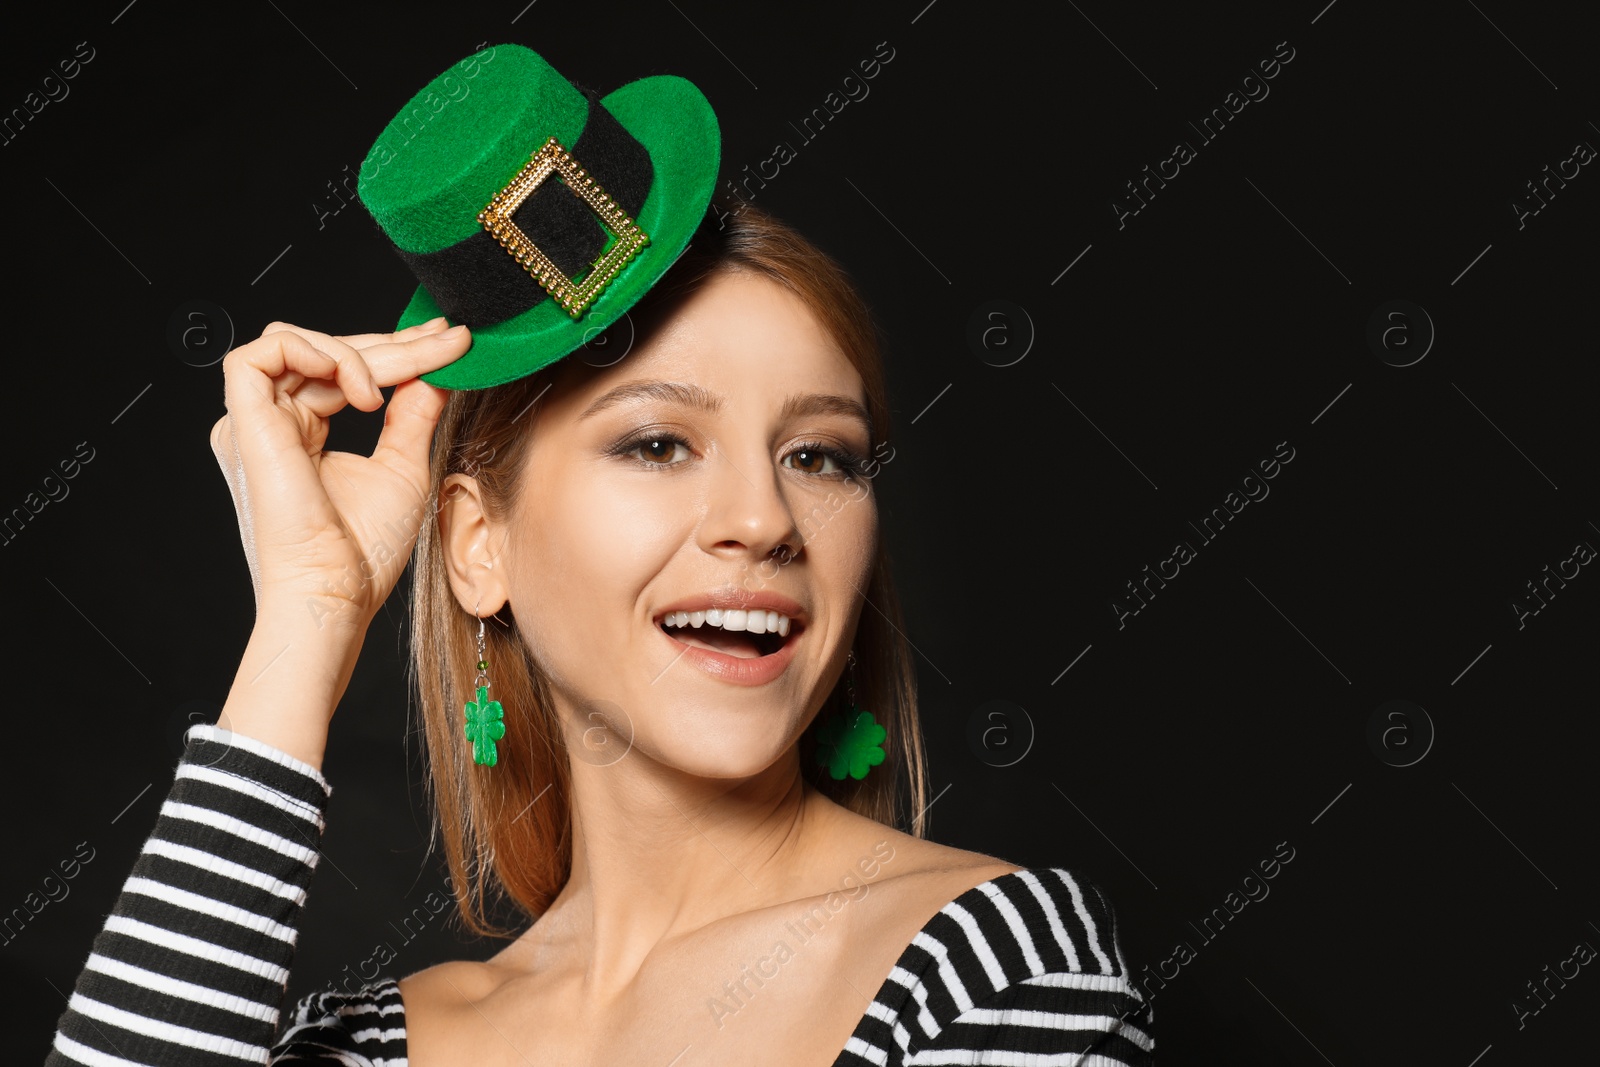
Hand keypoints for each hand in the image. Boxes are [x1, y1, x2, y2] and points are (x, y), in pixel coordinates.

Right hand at [210, 317, 471, 635]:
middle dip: (393, 344)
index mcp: (302, 432)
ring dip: (358, 353)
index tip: (450, 340)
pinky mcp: (242, 422)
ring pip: (298, 343)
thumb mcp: (403, 465)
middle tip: (447, 341)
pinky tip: (358, 389)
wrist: (335, 590)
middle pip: (327, 352)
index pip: (346, 371)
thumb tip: (437, 371)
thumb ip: (413, 413)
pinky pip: (260, 354)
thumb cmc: (365, 550)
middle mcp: (273, 422)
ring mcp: (254, 421)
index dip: (399, 350)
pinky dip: (313, 352)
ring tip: (386, 394)